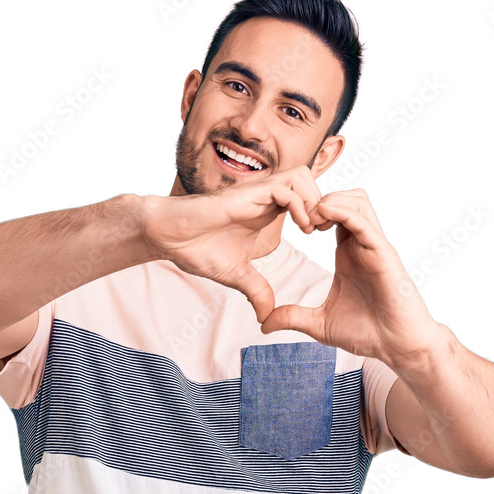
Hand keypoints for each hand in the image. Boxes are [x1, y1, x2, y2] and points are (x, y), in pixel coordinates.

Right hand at [140, 167, 327, 322]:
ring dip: (314, 202)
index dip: (319, 214)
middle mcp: (265, 197)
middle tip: (324, 232)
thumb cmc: (196, 248)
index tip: (322, 238)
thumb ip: (256, 290)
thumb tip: (266, 316)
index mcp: (266, 210)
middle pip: (310, 181)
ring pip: (302, 177)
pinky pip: (286, 187)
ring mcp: (256, 192)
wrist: (168, 237)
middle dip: (323, 204)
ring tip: (313, 230)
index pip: (305, 198)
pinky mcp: (247, 193)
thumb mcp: (236, 275)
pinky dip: (300, 204)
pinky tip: (301, 228)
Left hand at [259, 189, 442, 366]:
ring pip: (357, 200)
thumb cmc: (367, 332)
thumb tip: (263, 324)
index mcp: (347, 254)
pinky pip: (364, 220)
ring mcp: (374, 246)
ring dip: (331, 200)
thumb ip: (292, 318)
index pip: (331, 214)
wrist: (396, 347)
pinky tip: (322, 217)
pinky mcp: (384, 253)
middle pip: (345, 198)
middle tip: (298, 216)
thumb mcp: (319, 324)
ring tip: (310, 218)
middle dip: (318, 198)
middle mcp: (362, 244)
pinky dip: (343, 212)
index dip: (309, 210)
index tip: (288, 223)